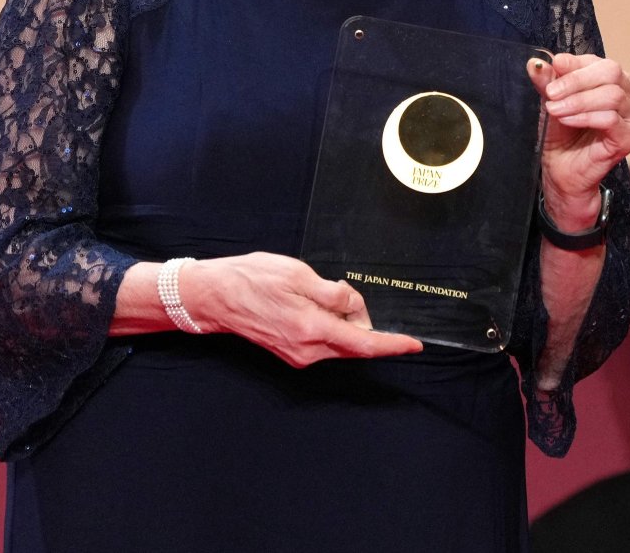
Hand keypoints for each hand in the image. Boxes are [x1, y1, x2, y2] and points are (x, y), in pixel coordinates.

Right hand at [183, 252, 422, 366]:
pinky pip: (325, 343)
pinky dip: (332, 327)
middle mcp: (307, 350)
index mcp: (311, 329)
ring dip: (346, 324)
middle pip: (354, 345)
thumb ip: (335, 294)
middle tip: (347, 295)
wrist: (215, 297)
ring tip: (324, 294)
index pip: (364, 343)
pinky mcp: (292, 353)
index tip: (415, 345)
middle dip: (365, 324)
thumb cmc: (253, 279)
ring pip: (340, 344)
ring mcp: (298, 355)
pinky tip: (316, 306)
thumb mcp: (300, 275)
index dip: (392, 345)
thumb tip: (356, 308)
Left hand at [528, 54, 629, 230]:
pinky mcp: (629, 137)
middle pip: (611, 72)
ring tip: (555, 109)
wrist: (563, 172)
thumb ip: (548, 82)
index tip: (553, 67)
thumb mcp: (551, 102)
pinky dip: (585, 117)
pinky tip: (567, 120)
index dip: (575, 63)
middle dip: (577, 80)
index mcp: (614, 80)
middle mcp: (629, 94)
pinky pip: (611, 119)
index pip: (599, 62)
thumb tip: (537, 63)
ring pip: (612, 95)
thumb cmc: (562, 136)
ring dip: (578, 101)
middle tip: (551, 92)